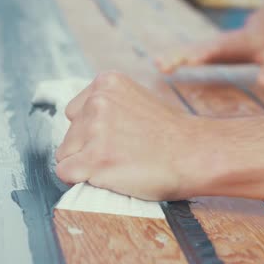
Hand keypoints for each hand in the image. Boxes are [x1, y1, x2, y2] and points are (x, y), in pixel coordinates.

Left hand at [55, 72, 200, 200]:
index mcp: (105, 83)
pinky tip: (110, 176)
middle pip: (67, 136)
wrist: (198, 154)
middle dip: (86, 149)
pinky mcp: (95, 158)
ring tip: (120, 164)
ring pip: (65, 156)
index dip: (91, 132)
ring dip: (86, 166)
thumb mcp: (135, 101)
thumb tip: (79, 125)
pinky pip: (65, 173)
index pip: (73, 113)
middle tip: (122, 153)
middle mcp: (96, 101)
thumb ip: (107, 106)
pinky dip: (81, 180)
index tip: (117, 138)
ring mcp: (94, 130)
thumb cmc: (171, 135)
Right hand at [155, 13, 263, 89]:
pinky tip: (156, 62)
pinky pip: (184, 52)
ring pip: (187, 49)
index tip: (191, 60)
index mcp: (235, 44)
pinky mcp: (203, 50)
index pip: (218, 48)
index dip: (205, 54)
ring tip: (156, 64)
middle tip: (165, 66)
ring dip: (171, 57)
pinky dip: (170, 56)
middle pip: (196, 49)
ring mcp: (208, 45)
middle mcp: (217, 42)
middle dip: (180, 57)